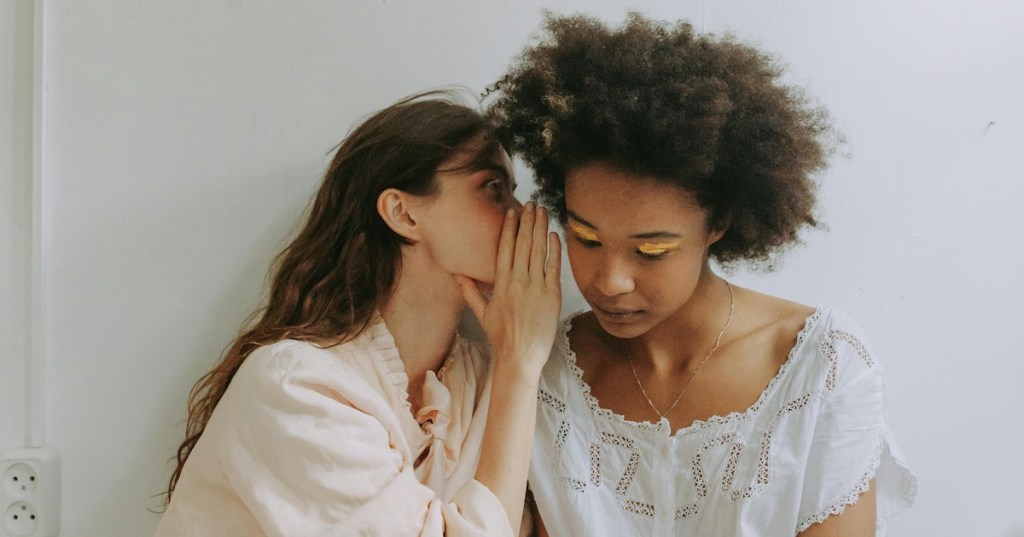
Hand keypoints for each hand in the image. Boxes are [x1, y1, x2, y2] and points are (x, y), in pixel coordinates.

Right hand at [456, 202, 561, 375]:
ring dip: (541, 228)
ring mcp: (536, 287)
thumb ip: (470, 291)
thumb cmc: (501, 337)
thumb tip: (456, 274)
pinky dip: (554, 249)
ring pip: (538, 251)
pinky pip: (553, 266)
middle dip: (527, 221)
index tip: (512, 211)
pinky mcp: (552, 296)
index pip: (505, 248)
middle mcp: (518, 282)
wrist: (520, 357)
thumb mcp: (482, 313)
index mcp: (501, 284)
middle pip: (523, 244)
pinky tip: (554, 234)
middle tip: (530, 203)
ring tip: (542, 212)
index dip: (509, 227)